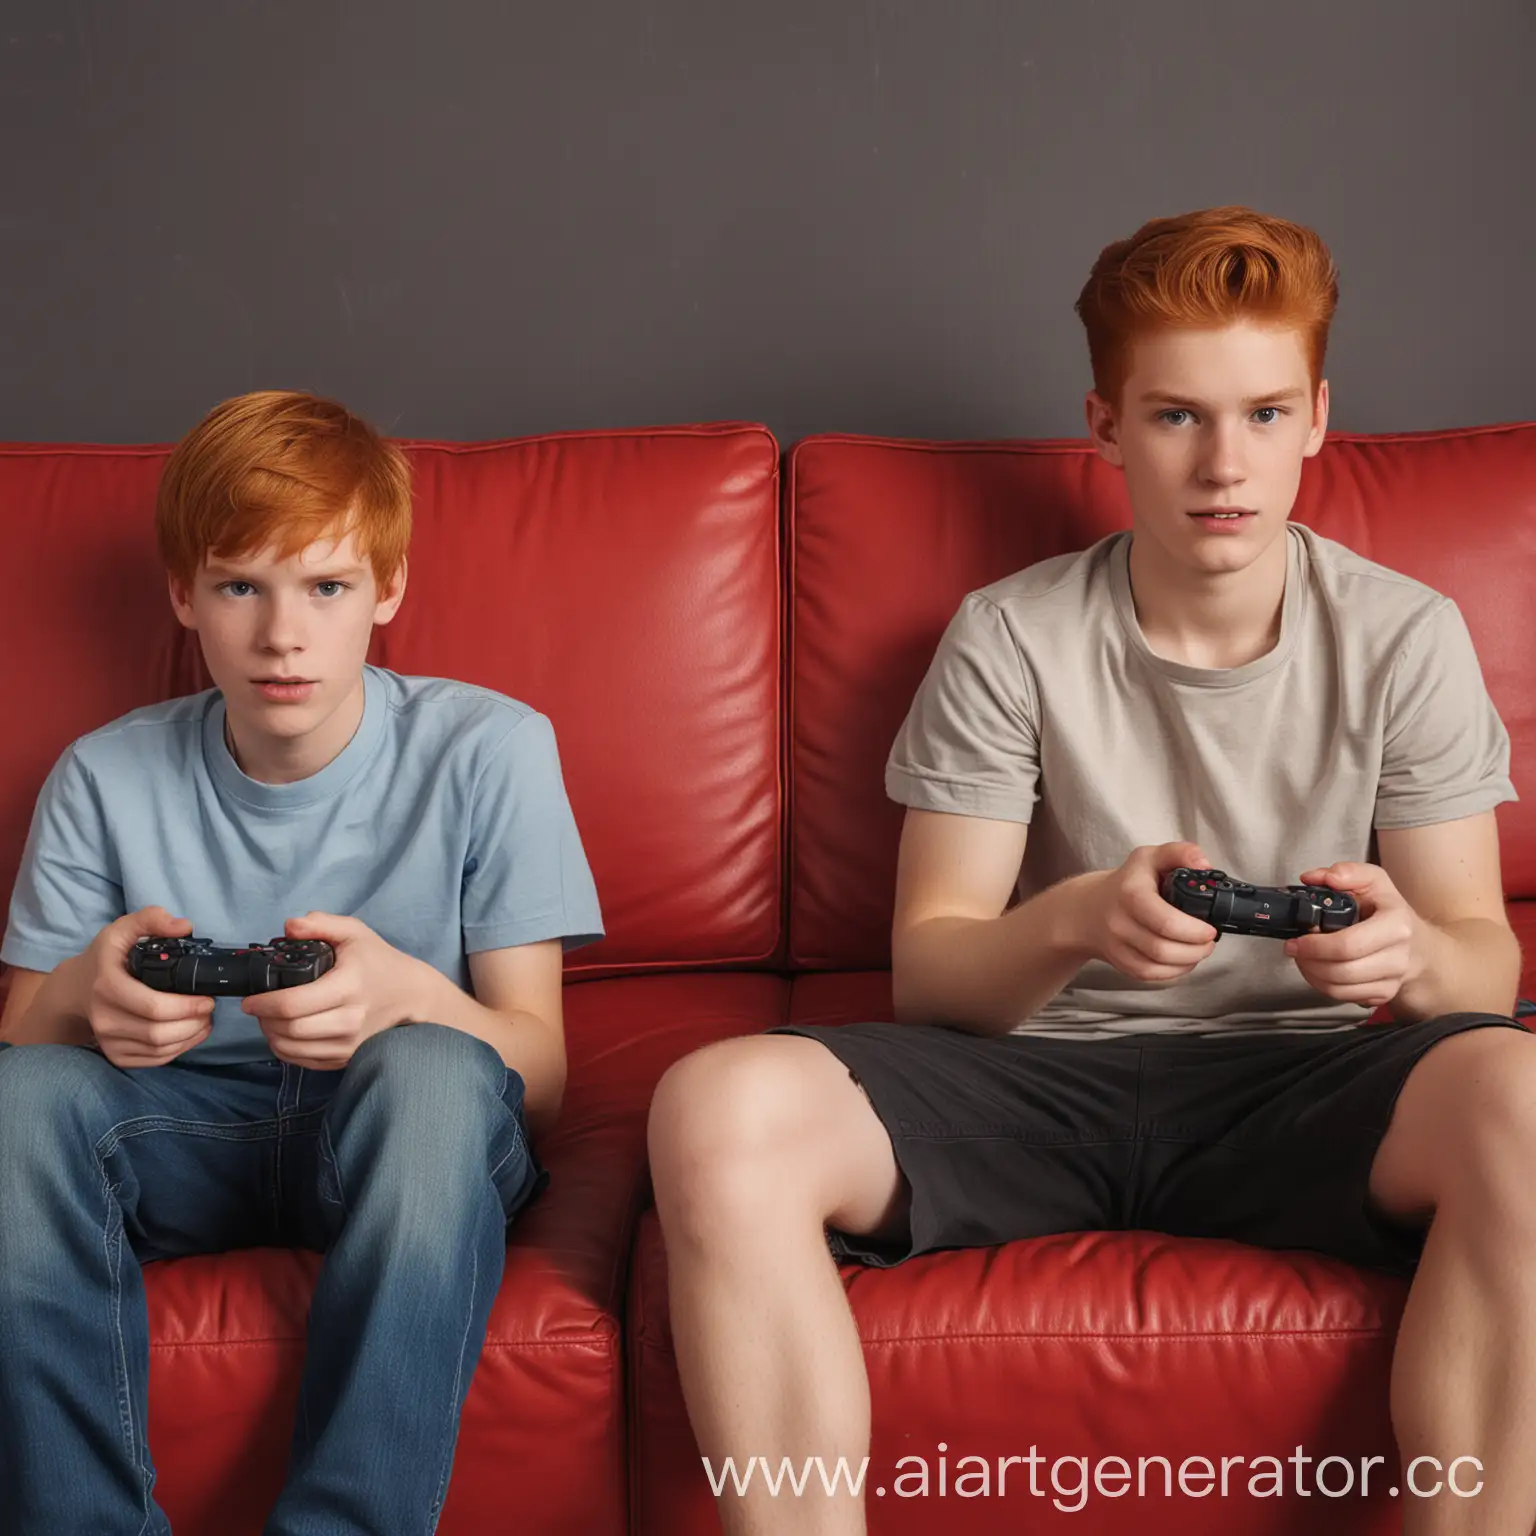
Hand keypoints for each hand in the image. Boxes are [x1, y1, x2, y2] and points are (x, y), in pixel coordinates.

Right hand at [83, 907, 215, 1067]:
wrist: (75, 989)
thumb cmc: (106, 957)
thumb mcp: (122, 929)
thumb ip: (151, 918)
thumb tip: (184, 926)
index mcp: (108, 986)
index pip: (153, 1007)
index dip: (187, 1006)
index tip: (208, 998)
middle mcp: (104, 1018)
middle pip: (159, 1033)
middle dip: (194, 1023)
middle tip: (210, 1009)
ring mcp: (108, 1040)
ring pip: (159, 1050)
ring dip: (190, 1038)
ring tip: (205, 1021)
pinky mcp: (115, 1055)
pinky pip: (153, 1061)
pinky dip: (178, 1050)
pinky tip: (190, 1034)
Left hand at [242, 912, 422, 1068]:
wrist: (411, 995)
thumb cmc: (379, 962)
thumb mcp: (354, 932)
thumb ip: (321, 923)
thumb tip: (288, 927)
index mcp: (347, 987)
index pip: (293, 1004)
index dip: (263, 1004)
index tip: (249, 999)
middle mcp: (349, 1020)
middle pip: (289, 1029)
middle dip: (264, 1019)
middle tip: (257, 1007)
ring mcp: (348, 1044)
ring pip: (292, 1049)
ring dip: (271, 1035)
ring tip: (268, 1019)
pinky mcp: (345, 1058)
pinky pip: (303, 1062)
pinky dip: (285, 1049)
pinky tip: (284, 1034)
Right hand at [1077, 841, 1219, 982]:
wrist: (1089, 908)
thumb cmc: (1128, 882)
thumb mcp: (1152, 857)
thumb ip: (1181, 853)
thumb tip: (1205, 866)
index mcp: (1131, 893)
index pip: (1165, 921)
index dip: (1194, 930)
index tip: (1210, 929)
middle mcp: (1119, 922)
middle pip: (1162, 948)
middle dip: (1195, 949)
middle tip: (1209, 941)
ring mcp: (1117, 945)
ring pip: (1156, 966)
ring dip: (1187, 962)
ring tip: (1199, 950)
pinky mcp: (1120, 962)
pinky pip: (1149, 975)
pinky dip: (1172, 972)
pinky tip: (1183, 960)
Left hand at [1284, 862, 1419, 1007]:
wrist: (1418, 945)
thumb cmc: (1389, 912)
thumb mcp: (1374, 882)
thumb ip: (1347, 873)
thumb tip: (1315, 877)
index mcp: (1396, 925)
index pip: (1348, 945)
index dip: (1315, 945)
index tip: (1297, 939)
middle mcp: (1398, 956)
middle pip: (1342, 970)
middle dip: (1309, 961)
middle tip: (1294, 949)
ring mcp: (1392, 980)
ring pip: (1340, 988)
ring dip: (1312, 975)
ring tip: (1303, 958)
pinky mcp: (1383, 995)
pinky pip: (1345, 998)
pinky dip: (1323, 986)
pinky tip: (1318, 970)